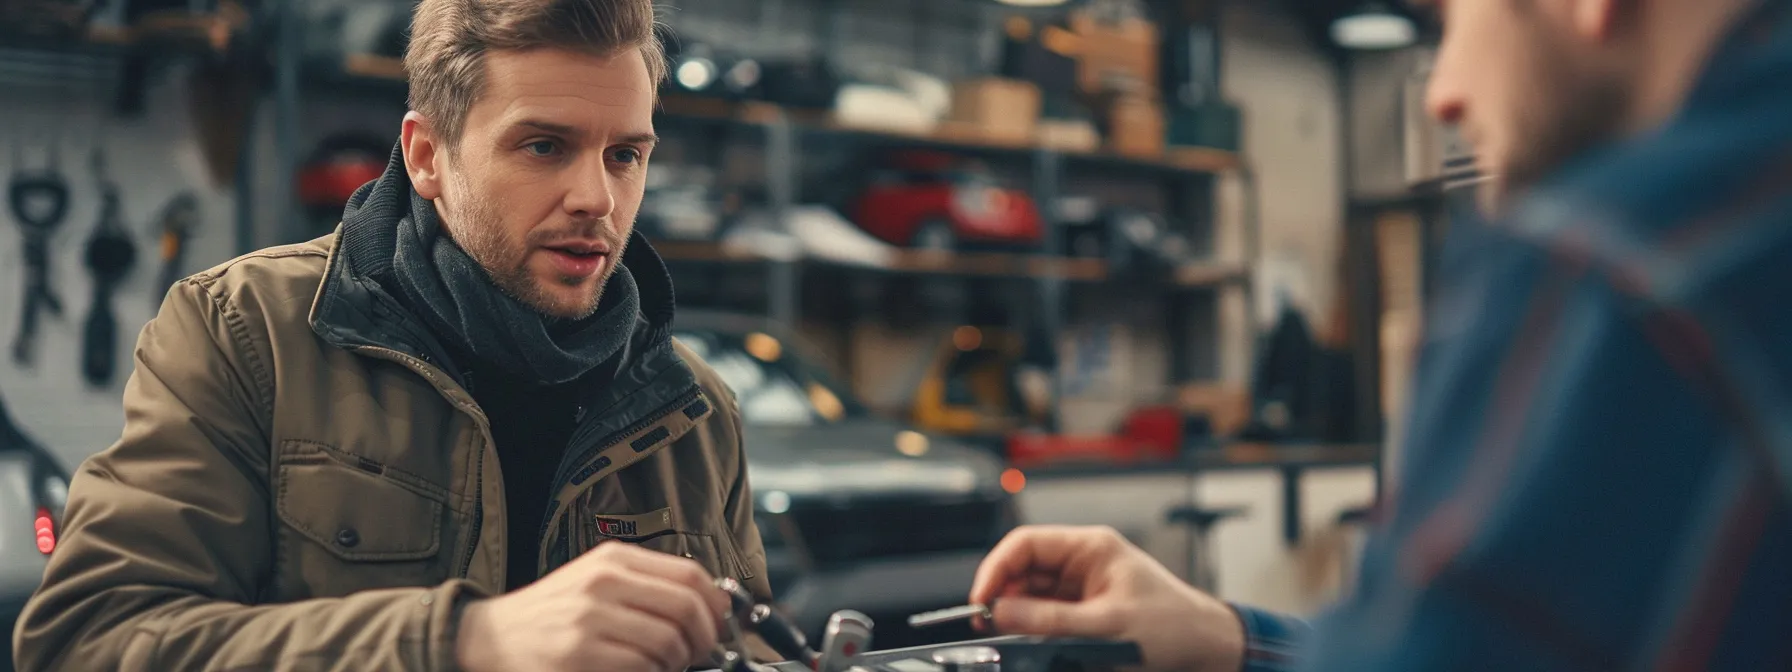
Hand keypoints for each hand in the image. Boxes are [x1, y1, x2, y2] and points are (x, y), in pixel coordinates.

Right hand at [455, 541, 729, 671]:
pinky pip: (641, 667)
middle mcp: (604, 582)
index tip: (719, 624)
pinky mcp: (579, 654)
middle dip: (704, 639)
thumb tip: (714, 603)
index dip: (716, 605)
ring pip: (668, 642)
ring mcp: (590, 618)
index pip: (691, 576)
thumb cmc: (551, 615)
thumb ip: (650, 586)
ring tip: (659, 665)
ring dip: (674, 662)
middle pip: (687, 608)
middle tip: (698, 654)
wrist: (489, 638)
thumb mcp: (598, 582)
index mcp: (614, 559)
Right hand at [969, 525, 1245, 671]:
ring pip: (1031, 594)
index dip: (997, 569)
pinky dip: (1034, 628)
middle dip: (1003, 595)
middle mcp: (1083, 561)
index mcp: (1091, 547)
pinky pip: (1047, 614)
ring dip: (1018, 614)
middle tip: (989, 624)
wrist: (1206, 648)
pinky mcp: (1085, 611)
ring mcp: (1083, 586)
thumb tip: (1003, 612)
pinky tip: (1033, 642)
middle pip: (1024, 569)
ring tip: (1011, 636)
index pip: (1026, 545)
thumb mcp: (1109, 625)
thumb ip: (1052, 620)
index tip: (982, 600)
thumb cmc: (1173, 626)